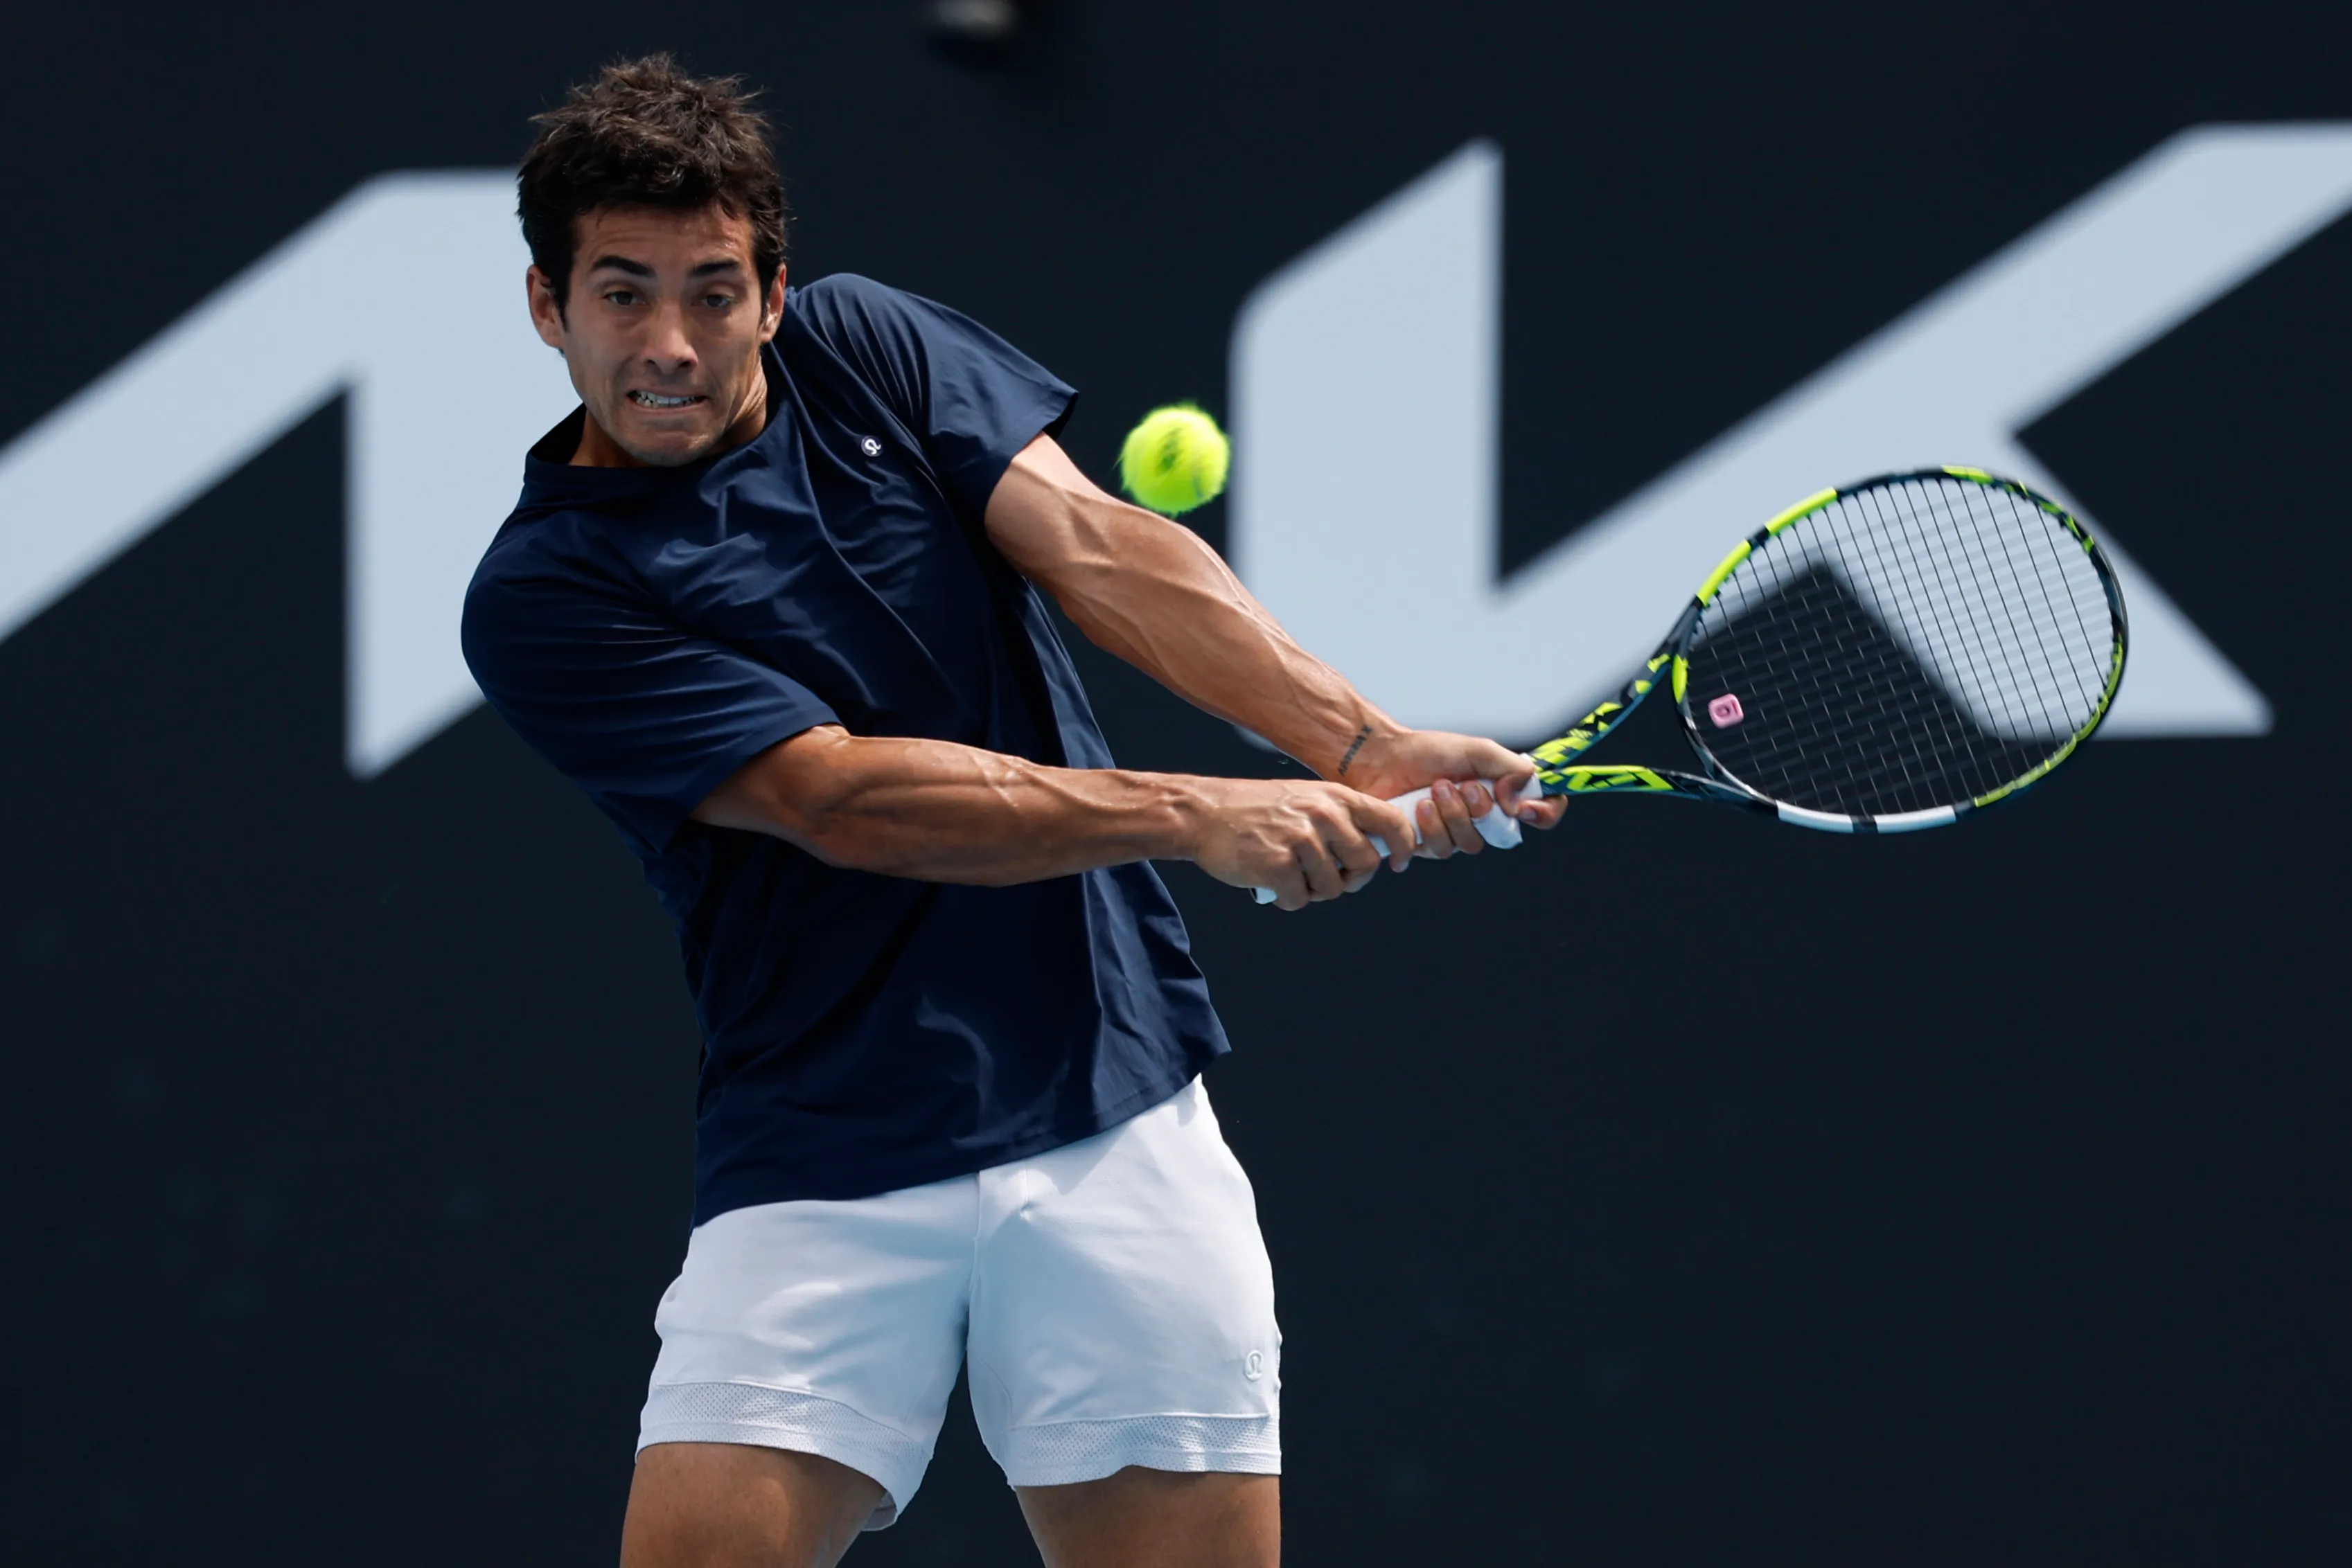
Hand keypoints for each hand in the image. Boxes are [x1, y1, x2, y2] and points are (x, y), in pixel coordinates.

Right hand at [1185, 778, 1418, 911]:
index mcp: (1335, 797)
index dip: (1404, 846)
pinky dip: (1287, 899)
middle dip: (1350, 879)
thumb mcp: (1305, 797)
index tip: (1399, 863)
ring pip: (1332, 888)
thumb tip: (1374, 849)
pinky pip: (1300, 900)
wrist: (1204, 813)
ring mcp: (1301, 840)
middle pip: (1366, 864)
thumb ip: (1340, 817)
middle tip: (1328, 877)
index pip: (1391, 821)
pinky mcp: (1279, 866)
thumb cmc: (1253, 808)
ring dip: (1313, 890)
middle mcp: (1323, 815)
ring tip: (1290, 874)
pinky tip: (1271, 881)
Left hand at [1336, 726, 1567, 856]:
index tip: (1524, 808)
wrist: (1381, 757)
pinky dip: (1428, 827)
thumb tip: (1520, 801)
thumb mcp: (1478, 750)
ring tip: (1431, 791)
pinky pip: (1438, 851)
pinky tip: (1416, 808)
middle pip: (1500, 836)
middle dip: (1477, 810)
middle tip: (1457, 785)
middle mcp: (1482, 819)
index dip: (1544, 814)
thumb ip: (1511, 769)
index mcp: (1502, 795)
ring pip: (1467, 846)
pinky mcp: (1425, 846)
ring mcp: (1453, 835)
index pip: (1543, 813)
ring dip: (1450, 816)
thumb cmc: (1428, 752)